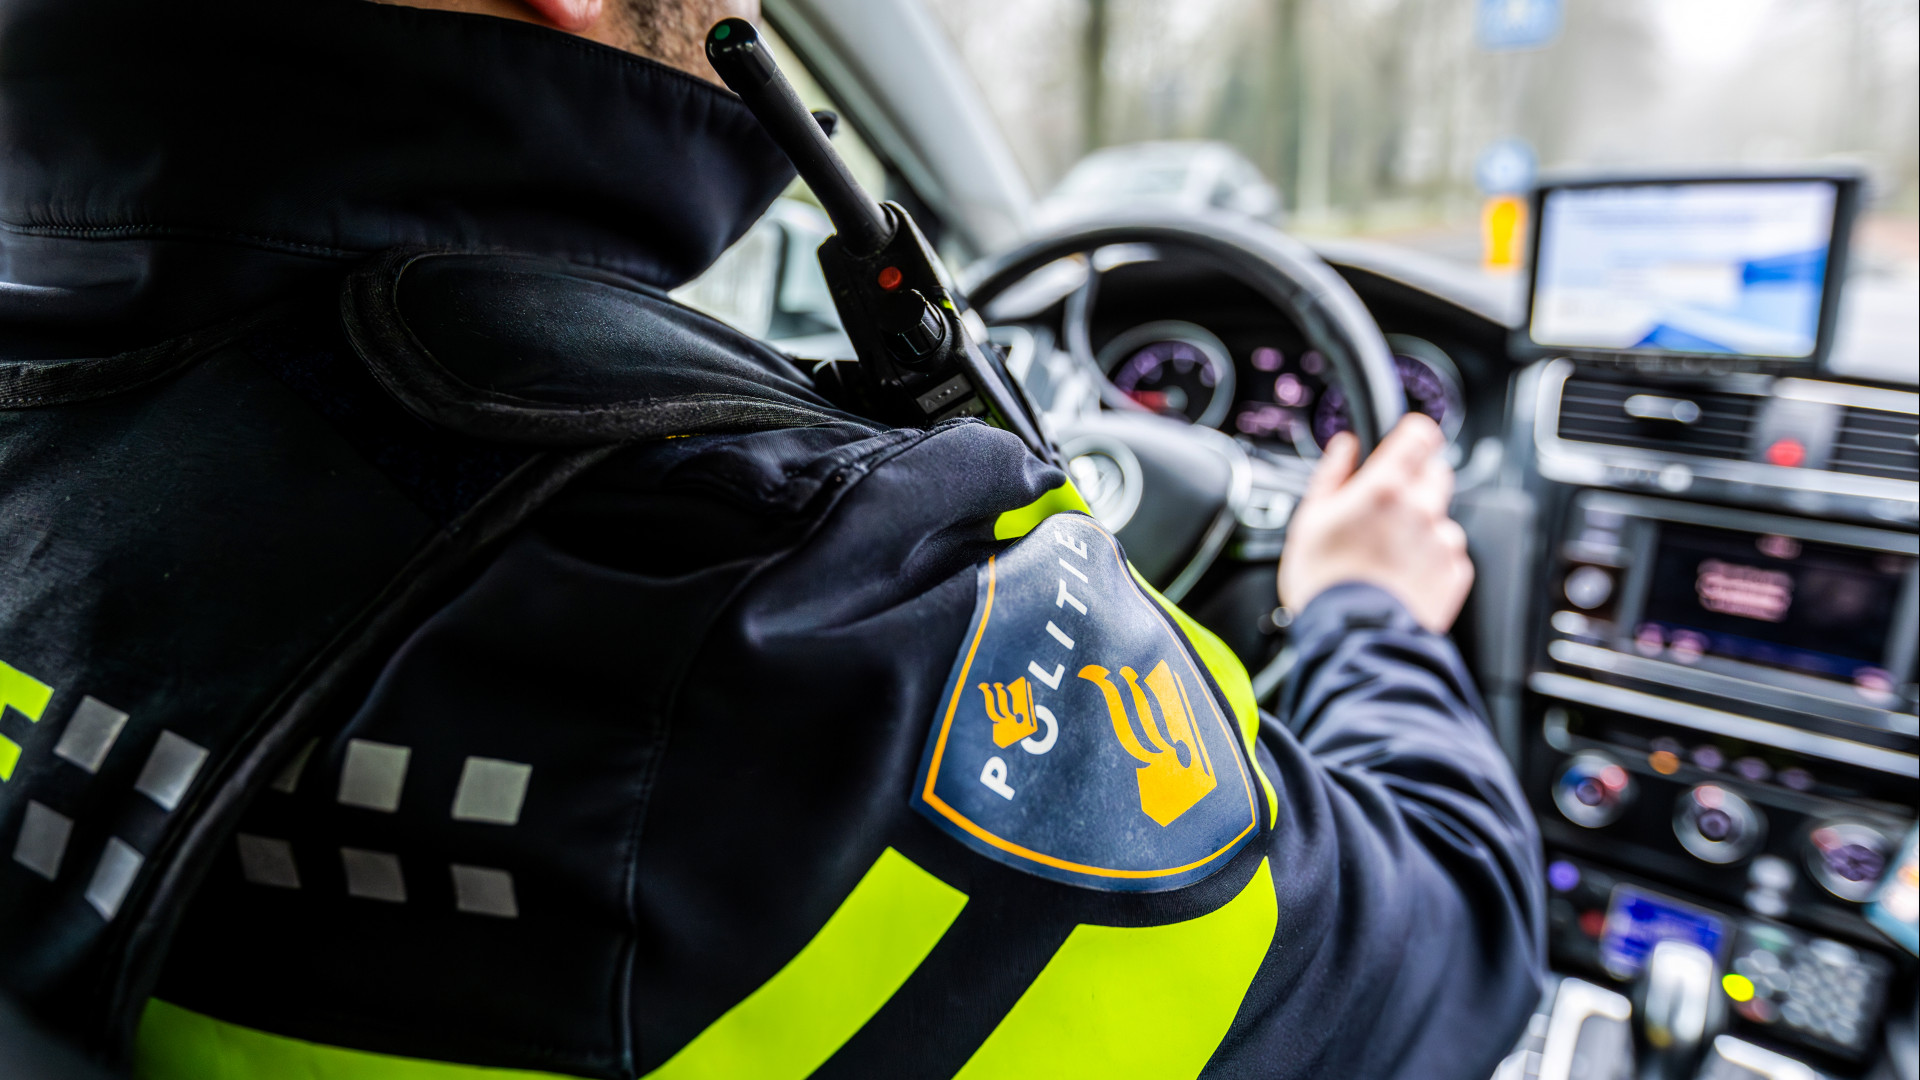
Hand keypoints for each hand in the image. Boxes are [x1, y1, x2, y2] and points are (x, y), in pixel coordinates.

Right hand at [1278, 414, 1471, 632]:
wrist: (1353, 639)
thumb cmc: (1325, 584)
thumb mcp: (1309, 520)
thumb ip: (1332, 474)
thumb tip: (1344, 448)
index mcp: (1385, 487)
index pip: (1419, 434)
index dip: (1412, 436)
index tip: (1404, 444)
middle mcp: (1421, 509)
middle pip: (1435, 472)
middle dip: (1416, 481)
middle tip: (1386, 508)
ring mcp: (1442, 541)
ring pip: (1440, 517)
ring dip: (1422, 526)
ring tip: (1389, 554)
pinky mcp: (1454, 572)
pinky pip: (1448, 553)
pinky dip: (1430, 559)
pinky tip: (1401, 576)